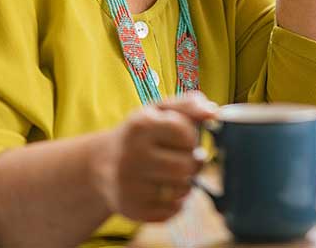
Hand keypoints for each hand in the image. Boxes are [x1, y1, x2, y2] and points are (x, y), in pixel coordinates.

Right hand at [92, 92, 216, 222]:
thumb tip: (214, 111)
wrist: (101, 164)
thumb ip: (189, 105)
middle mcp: (132, 156)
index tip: (181, 137)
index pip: (186, 133)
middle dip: (192, 162)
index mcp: (139, 126)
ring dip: (185, 182)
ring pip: (183, 190)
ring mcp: (130, 186)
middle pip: (187, 166)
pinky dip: (176, 203)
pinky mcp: (133, 210)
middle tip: (181, 158)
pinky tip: (163, 191)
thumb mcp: (158, 111)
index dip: (190, 136)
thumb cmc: (139, 135)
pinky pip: (173, 211)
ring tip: (171, 174)